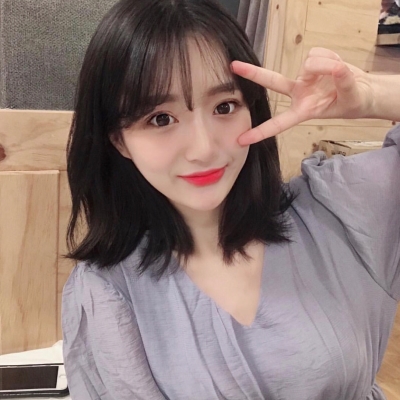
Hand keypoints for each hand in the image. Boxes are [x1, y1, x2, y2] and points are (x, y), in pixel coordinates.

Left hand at [231, 47, 373, 144]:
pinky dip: (333, 57)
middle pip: (273, 82)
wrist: (363, 90)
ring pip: (311, 62)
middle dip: (253, 73)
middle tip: (234, 66)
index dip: (261, 132)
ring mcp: (304, 77)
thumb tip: (335, 68)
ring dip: (329, 64)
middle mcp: (298, 93)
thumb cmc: (353, 101)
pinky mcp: (311, 62)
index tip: (241, 139)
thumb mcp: (351, 99)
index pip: (279, 123)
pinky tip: (337, 66)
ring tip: (340, 74)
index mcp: (303, 111)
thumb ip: (343, 83)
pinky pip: (319, 52)